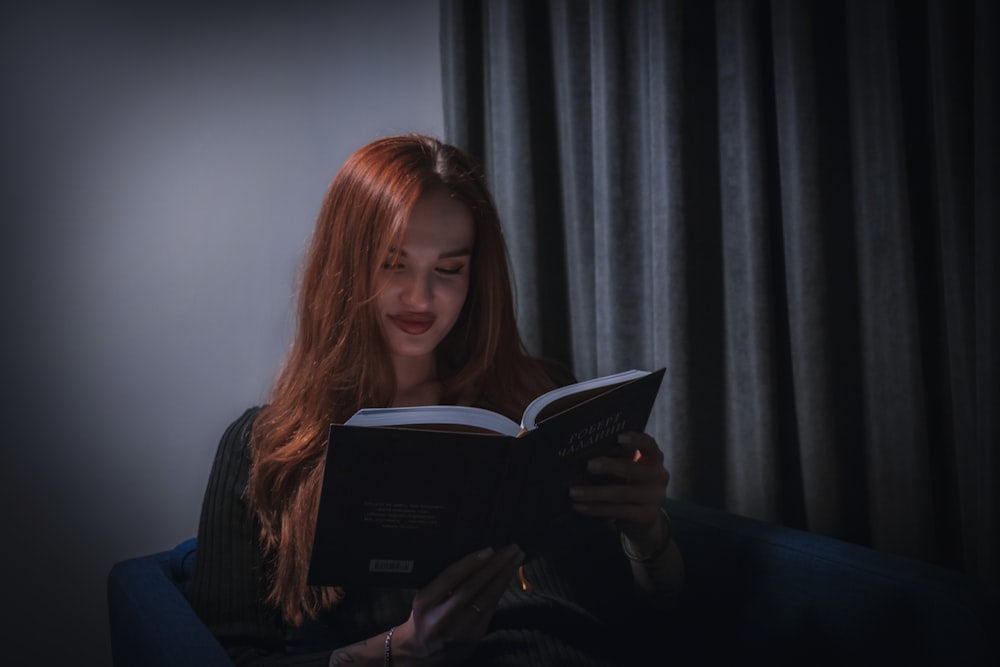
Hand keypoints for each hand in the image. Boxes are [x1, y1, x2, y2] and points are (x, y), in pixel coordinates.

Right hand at [392, 543, 524, 664]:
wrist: (422, 654)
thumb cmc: (424, 617)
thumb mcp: (425, 597)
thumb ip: (444, 581)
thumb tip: (475, 557)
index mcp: (425, 602)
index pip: (451, 577)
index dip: (471, 562)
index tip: (489, 549)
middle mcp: (442, 617)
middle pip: (473, 586)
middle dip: (495, 565)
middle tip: (512, 548)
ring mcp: (460, 629)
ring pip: (487, 598)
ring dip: (504, 576)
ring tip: (517, 559)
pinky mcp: (474, 637)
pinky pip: (491, 609)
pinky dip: (500, 591)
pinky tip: (508, 577)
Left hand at [569, 431, 670, 553]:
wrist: (646, 519)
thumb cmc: (632, 485)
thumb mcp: (631, 469)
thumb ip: (620, 457)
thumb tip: (590, 446)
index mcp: (654, 459)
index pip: (649, 445)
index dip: (636, 440)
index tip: (618, 437)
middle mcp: (659, 476)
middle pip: (632, 469)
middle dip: (608, 466)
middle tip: (587, 465)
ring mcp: (655, 497)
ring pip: (621, 493)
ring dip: (594, 493)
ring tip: (573, 492)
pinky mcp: (646, 516)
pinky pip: (617, 511)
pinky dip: (596, 508)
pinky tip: (579, 507)